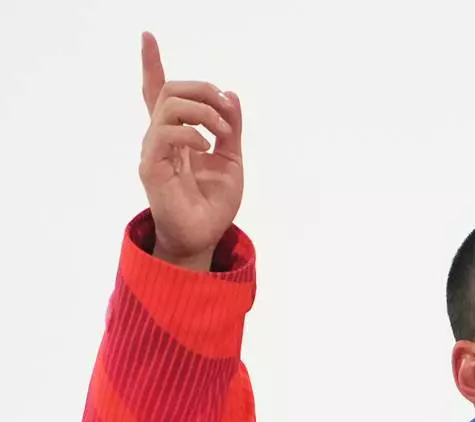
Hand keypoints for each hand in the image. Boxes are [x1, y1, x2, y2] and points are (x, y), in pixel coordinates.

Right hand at [138, 32, 243, 270]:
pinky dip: (191, 132)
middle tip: (225, 108)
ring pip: (167, 104)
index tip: (147, 37)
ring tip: (221, 130)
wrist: (206, 236)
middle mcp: (162, 137)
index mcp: (178, 134)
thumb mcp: (231, 158)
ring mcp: (154, 150)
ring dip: (202, 109)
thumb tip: (231, 95)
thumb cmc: (213, 202)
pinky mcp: (151, 166)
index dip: (152, 64)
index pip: (160, 92)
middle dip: (202, 88)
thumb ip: (231, 128)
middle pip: (170, 90)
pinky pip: (165, 133)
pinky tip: (206, 146)